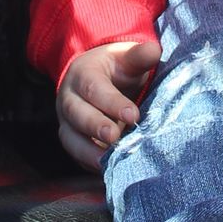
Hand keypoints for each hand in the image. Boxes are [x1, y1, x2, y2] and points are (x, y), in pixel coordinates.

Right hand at [56, 37, 159, 169]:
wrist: (97, 79)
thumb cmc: (116, 69)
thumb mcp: (127, 57)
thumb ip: (139, 55)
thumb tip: (154, 50)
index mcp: (83, 74)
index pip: (93, 88)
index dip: (111, 102)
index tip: (133, 115)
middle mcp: (69, 99)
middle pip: (77, 114)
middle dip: (95, 127)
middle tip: (116, 138)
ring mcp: (68, 122)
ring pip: (71, 139)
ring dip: (88, 153)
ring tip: (107, 163)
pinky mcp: (73, 142)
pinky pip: (77, 156)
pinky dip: (90, 165)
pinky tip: (108, 171)